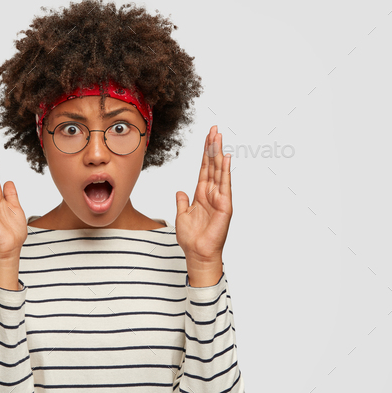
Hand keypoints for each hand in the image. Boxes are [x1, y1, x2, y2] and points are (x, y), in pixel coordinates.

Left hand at [175, 125, 232, 267]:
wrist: (197, 253)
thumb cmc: (191, 238)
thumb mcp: (182, 215)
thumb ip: (182, 202)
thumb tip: (180, 192)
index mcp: (201, 194)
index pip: (204, 168)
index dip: (204, 153)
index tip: (207, 137)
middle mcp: (211, 193)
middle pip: (212, 165)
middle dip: (212, 147)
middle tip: (214, 129)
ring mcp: (219, 198)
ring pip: (219, 170)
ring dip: (218, 153)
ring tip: (218, 136)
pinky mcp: (225, 205)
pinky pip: (225, 185)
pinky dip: (225, 170)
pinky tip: (226, 157)